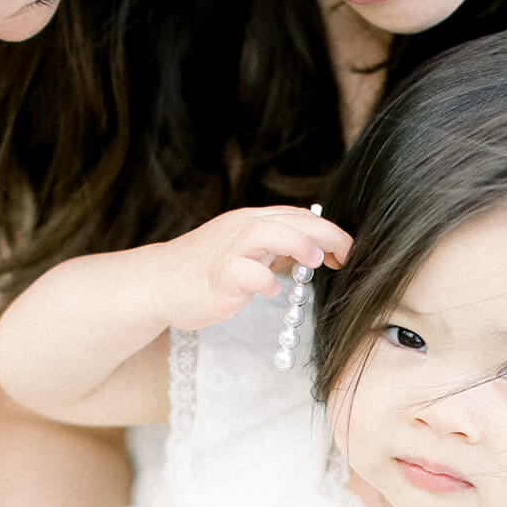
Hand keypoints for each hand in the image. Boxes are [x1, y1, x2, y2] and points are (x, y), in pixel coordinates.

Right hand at [163, 207, 351, 332]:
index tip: (349, 251)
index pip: (296, 216)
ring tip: (318, 260)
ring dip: (296, 243)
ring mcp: (227, 251)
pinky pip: (242, 272)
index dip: (327, 230)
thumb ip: (275, 250)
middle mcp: (241, 230)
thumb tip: (313, 250)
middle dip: (325, 232)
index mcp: (251, 223)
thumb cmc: (203, 271)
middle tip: (348, 252)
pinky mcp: (216, 276)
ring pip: (265, 233)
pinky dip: (261, 279)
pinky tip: (272, 290)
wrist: (157, 283)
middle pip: (289, 219)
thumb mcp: (245, 254)